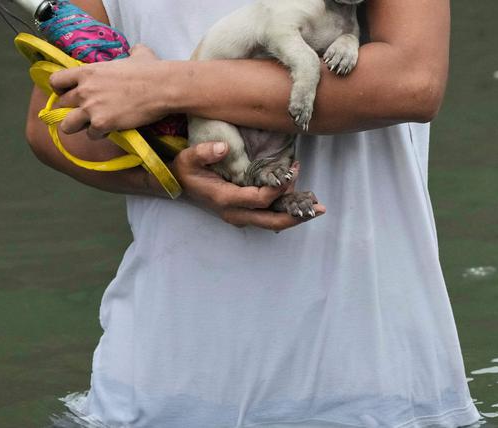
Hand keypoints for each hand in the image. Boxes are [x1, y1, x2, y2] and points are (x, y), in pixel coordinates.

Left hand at [49, 44, 168, 138]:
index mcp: (88, 71)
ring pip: (67, 125)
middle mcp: (84, 89)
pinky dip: (100, 134)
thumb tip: (136, 50)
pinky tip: (111, 129)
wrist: (163, 87)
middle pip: (61, 105)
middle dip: (72, 110)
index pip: (56, 81)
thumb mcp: (138, 54)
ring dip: (79, 126)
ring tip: (92, 126)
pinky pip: (91, 135)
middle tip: (86, 112)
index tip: (69, 94)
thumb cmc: (152, 69)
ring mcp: (91, 108)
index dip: (60, 90)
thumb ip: (131, 52)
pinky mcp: (101, 123)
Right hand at [172, 142, 325, 230]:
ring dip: (294, 214)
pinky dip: (285, 210)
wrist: (178, 185)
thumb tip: (223, 148)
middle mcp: (235, 213)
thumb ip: (204, 152)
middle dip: (296, 215)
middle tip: (319, 208)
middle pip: (271, 221)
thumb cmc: (185, 170)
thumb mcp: (189, 158)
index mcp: (224, 199)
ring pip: (272, 222)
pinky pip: (268, 216)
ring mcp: (240, 216)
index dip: (277, 189)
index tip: (291, 171)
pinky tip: (299, 201)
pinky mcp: (244, 213)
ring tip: (314, 202)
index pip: (258, 199)